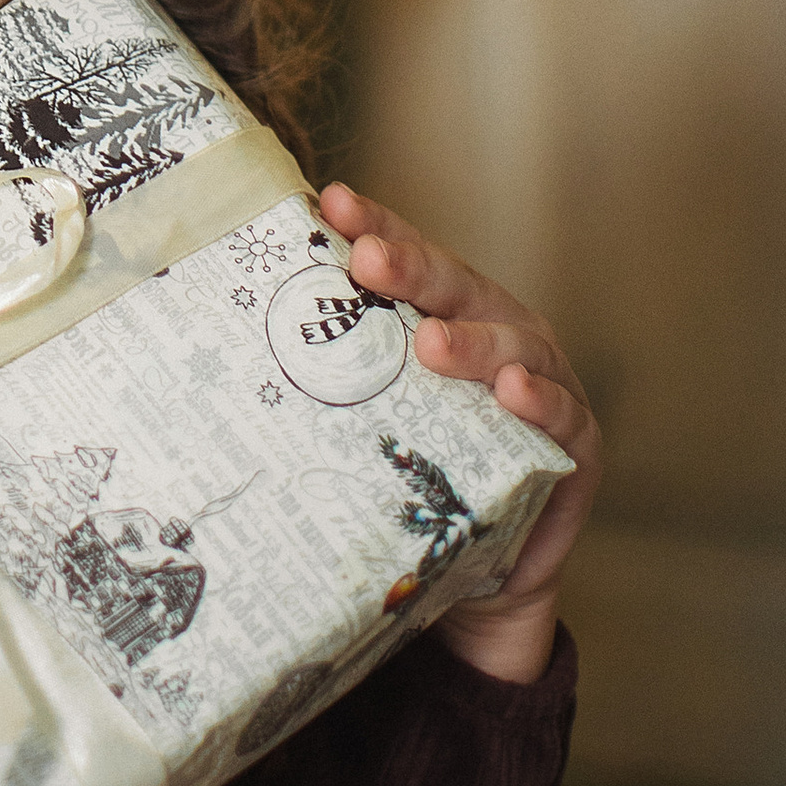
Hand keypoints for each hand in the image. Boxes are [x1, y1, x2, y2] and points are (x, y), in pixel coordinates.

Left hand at [315, 182, 602, 687]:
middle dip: (410, 268)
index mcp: (439, 315)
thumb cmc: (408, 485)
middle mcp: (492, 332)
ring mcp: (540, 382)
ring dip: (468, 339)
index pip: (403, 259)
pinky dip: (539, 401)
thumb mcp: (362, 428)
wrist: (479, 584)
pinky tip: (513, 391)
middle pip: (453, 287)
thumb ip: (320, 389)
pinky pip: (562, 416)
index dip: (373, 227)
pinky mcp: (575, 445)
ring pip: (509, 343)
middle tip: (367, 259)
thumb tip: (209, 360)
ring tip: (429, 342)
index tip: (328, 202)